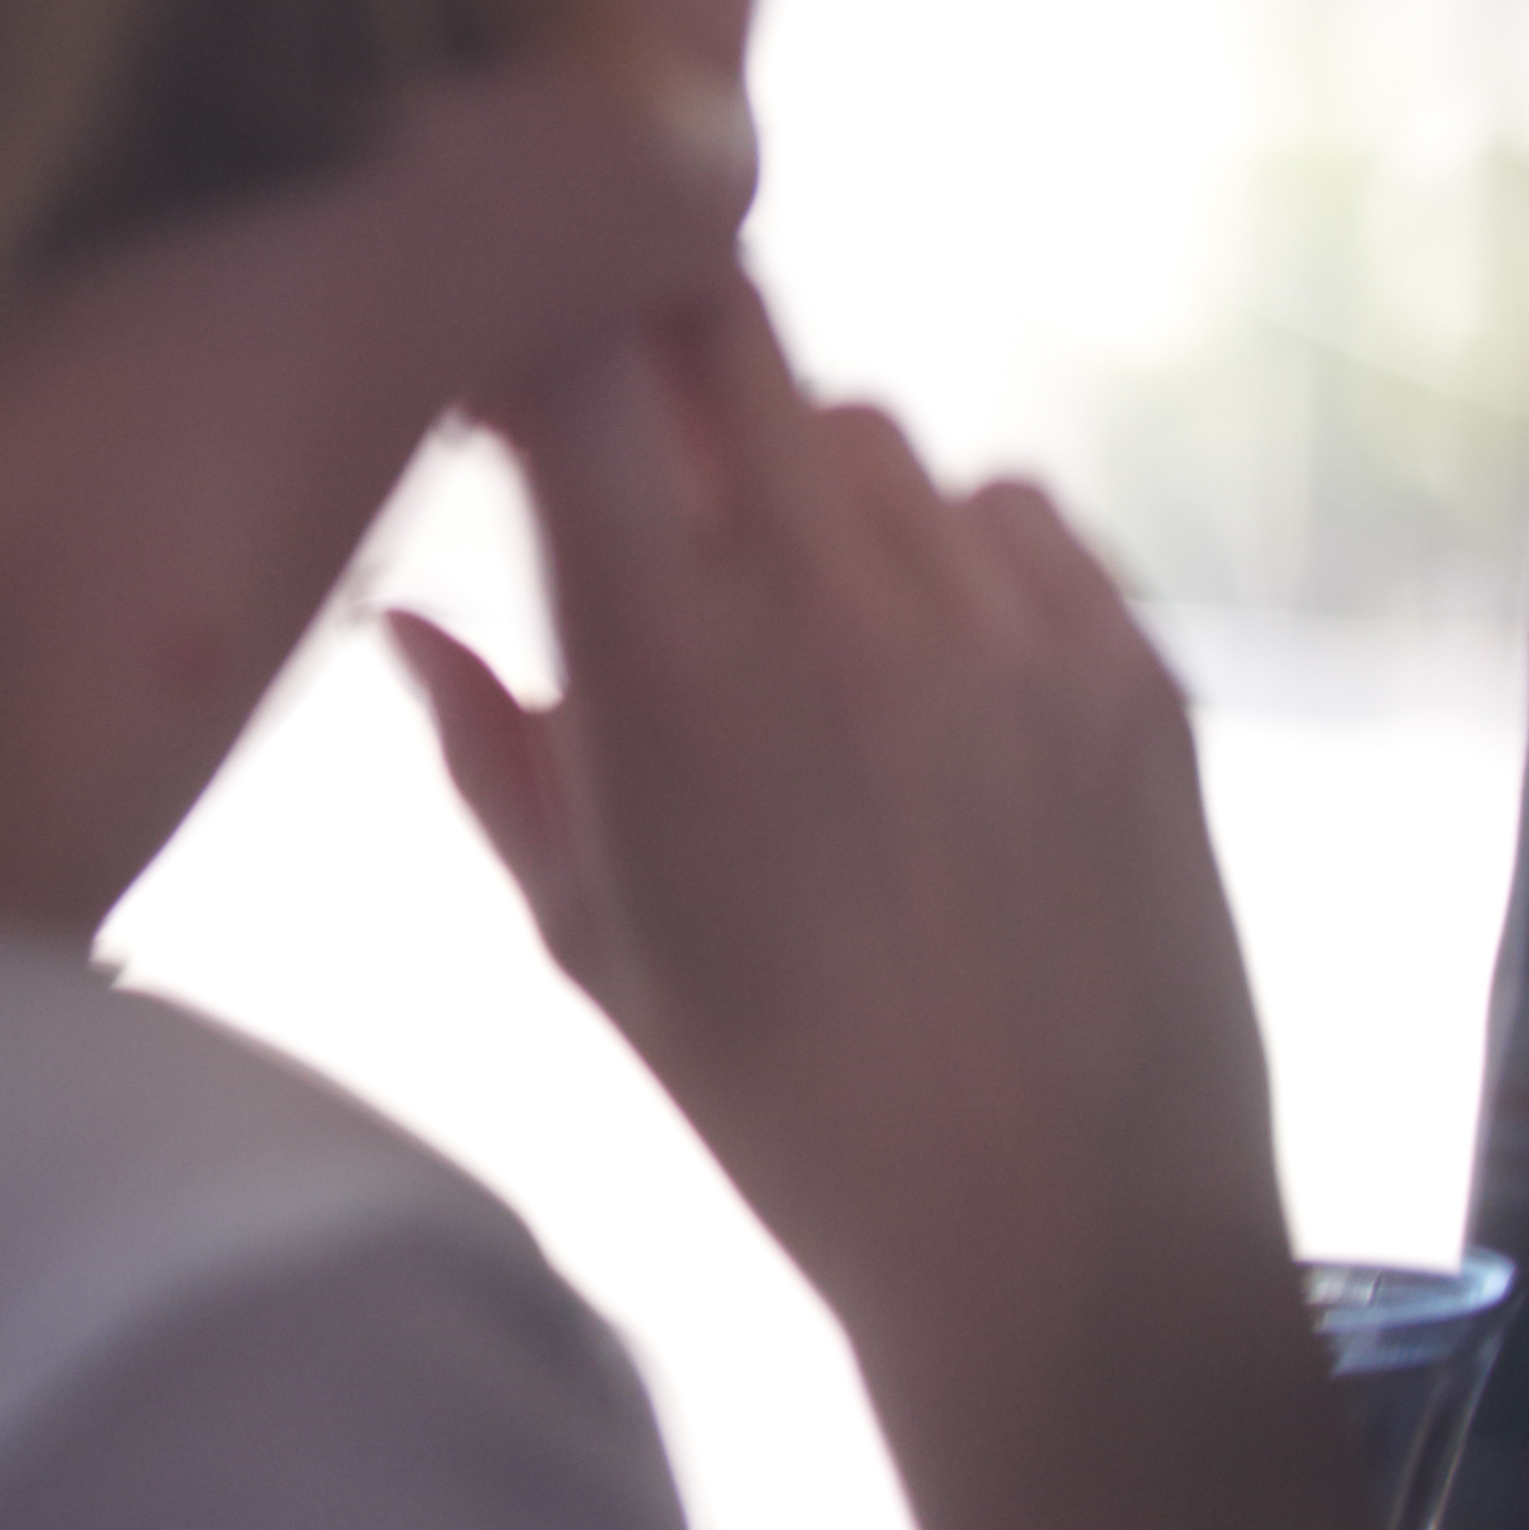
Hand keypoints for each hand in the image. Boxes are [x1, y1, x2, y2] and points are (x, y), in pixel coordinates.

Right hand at [392, 287, 1528, 1529]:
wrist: (1061, 1230)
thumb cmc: (779, 1098)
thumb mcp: (586, 932)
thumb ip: (488, 746)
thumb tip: (402, 620)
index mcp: (668, 649)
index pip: (577, 347)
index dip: (520, 299)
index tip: (481, 336)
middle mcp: (835, 589)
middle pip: (726, 324)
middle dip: (650, 336)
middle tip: (617, 425)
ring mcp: (1001, 613)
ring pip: (866, 423)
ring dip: (798, 467)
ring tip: (783, 596)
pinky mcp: (1126, 653)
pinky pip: (1008, 508)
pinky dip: (947, 544)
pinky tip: (921, 663)